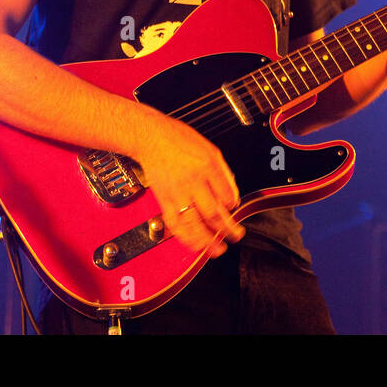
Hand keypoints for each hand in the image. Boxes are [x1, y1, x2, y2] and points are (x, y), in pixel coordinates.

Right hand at [134, 115, 245, 258]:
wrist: (150, 137)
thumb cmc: (179, 140)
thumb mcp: (211, 150)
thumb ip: (224, 173)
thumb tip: (232, 195)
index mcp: (208, 167)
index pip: (226, 196)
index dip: (233, 206)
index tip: (234, 209)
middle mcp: (193, 182)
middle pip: (213, 213)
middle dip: (227, 229)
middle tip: (236, 236)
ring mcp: (177, 192)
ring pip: (194, 224)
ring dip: (208, 240)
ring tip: (217, 249)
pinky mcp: (163, 200)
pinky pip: (175, 224)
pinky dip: (185, 237)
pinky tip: (194, 244)